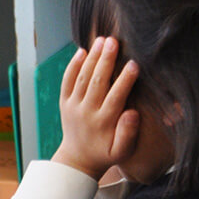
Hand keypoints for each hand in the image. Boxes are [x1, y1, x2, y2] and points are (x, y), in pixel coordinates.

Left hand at [51, 36, 139, 180]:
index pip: (115, 98)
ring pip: (82, 79)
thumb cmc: (105, 153)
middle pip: (97, 83)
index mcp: (103, 123)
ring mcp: (73, 106)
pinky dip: (73, 66)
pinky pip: (67, 81)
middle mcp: (86, 112)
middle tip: (114, 41)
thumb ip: (128, 134)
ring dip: (92, 58)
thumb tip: (132, 113)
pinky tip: (82, 51)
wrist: (78, 158)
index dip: (125, 81)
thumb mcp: (121, 151)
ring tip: (102, 40)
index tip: (134, 64)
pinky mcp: (64, 102)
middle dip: (106, 61)